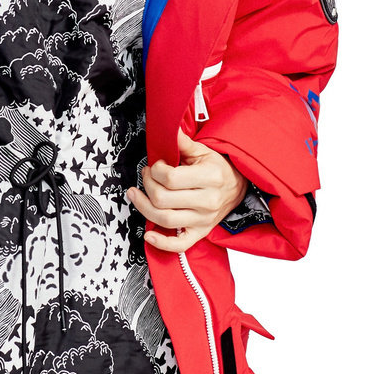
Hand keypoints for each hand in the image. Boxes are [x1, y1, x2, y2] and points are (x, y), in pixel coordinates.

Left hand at [127, 127, 248, 252]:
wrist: (238, 186)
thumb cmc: (217, 167)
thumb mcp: (203, 150)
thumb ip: (182, 142)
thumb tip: (167, 128)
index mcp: (210, 177)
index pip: (170, 178)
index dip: (155, 171)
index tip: (155, 165)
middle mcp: (208, 201)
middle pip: (163, 199)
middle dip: (147, 184)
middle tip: (146, 176)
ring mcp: (204, 219)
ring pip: (164, 220)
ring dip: (143, 207)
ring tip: (135, 195)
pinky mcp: (200, 232)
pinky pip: (180, 245)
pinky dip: (162, 243)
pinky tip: (149, 234)